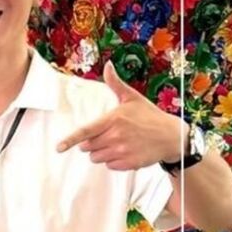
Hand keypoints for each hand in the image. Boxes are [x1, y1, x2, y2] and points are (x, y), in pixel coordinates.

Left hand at [57, 61, 187, 170]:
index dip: (70, 140)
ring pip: (96, 157)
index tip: (58, 147)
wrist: (172, 137)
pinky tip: (125, 152)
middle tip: (107, 134)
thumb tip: (108, 65)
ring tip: (117, 143)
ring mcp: (122, 152)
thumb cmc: (149, 115)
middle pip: (88, 146)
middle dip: (92, 142)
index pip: (86, 131)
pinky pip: (109, 166)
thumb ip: (115, 84)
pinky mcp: (129, 164)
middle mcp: (116, 136)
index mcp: (114, 119)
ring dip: (101, 152)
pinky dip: (113, 161)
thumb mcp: (132, 98)